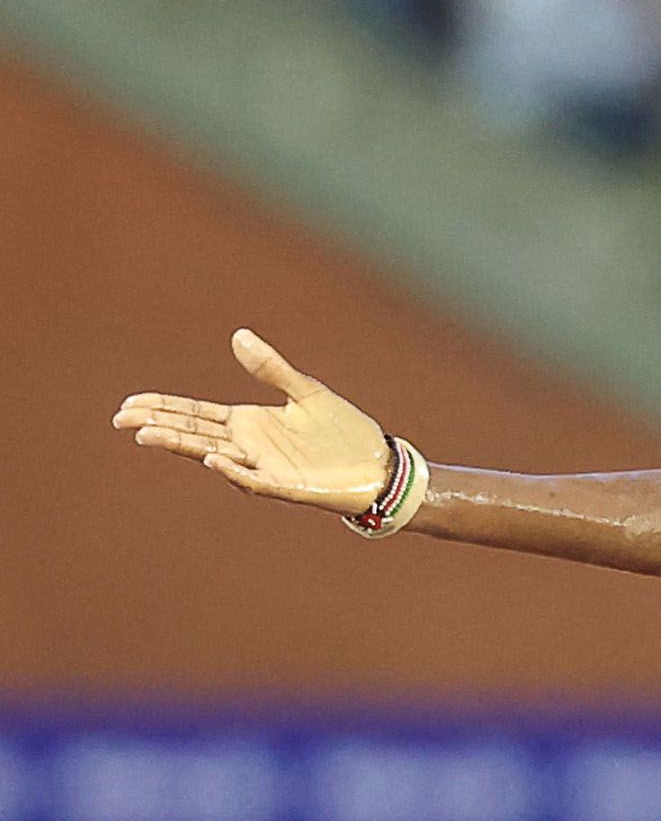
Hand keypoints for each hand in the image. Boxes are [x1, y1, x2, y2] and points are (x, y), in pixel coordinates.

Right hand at [113, 330, 390, 512]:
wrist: (378, 464)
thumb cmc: (342, 431)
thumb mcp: (306, 391)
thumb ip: (271, 368)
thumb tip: (238, 335)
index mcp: (250, 423)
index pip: (196, 414)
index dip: (164, 408)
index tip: (129, 404)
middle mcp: (249, 446)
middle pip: (195, 434)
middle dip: (159, 426)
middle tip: (122, 420)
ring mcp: (265, 467)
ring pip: (215, 456)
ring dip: (184, 446)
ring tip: (149, 435)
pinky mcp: (287, 485)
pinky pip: (254, 479)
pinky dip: (234, 471)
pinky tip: (215, 458)